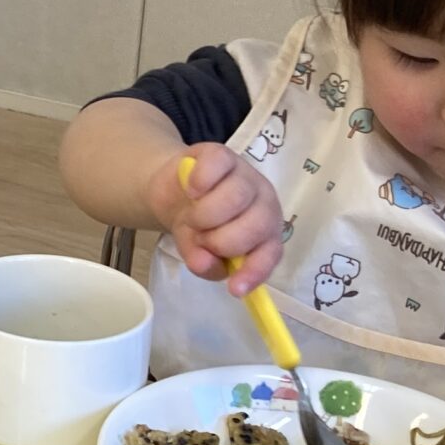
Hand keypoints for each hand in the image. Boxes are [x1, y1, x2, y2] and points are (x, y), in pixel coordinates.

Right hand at [147, 146, 283, 294]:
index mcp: (264, 232)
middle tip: (201, 239)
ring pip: (235, 198)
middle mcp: (262, 203)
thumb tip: (202, 264)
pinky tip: (191, 190)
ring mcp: (245, 176)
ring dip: (204, 216)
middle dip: (220, 241)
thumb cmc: (196, 224)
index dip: (254, 271)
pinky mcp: (222, 155)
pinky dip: (199, 184)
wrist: (174, 190)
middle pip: (256, 225)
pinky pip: (215, 169)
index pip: (270, 253)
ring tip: (192, 218)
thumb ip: (204, 262)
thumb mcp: (197, 250)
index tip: (234, 289)